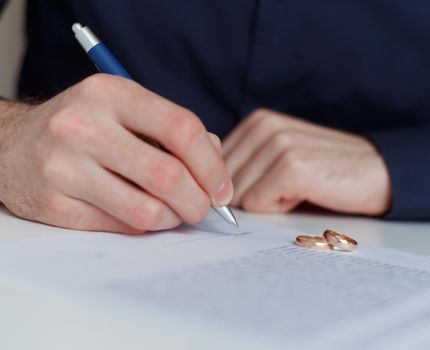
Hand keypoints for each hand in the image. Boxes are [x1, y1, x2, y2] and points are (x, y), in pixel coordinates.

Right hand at [0, 74, 232, 233]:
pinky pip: (120, 226)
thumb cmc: (86, 127)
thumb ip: (174, 133)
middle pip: (168, 175)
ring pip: (147, 209)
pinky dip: (143, 225)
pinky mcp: (53, 205)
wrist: (11, 145)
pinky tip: (140, 214)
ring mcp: (64, 166)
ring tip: (172, 212)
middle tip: (203, 209)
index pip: (182, 128)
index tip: (223, 189)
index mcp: (111, 93)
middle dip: (198, 201)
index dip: (212, 165)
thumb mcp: (126, 110)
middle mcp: (84, 125)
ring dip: (173, 218)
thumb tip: (216, 170)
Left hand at [223, 109, 390, 214]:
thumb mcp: (280, 155)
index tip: (264, 187)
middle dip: (247, 196)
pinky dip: (278, 208)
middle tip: (284, 189)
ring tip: (296, 189)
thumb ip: (246, 162)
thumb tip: (205, 188)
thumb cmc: (327, 170)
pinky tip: (303, 194)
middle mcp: (264, 126)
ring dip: (267, 202)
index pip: (212, 164)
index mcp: (257, 121)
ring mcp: (278, 145)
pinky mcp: (291, 167)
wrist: (378, 172)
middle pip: (222, 180)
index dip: (231, 186)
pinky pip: (257, 204)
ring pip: (238, 194)